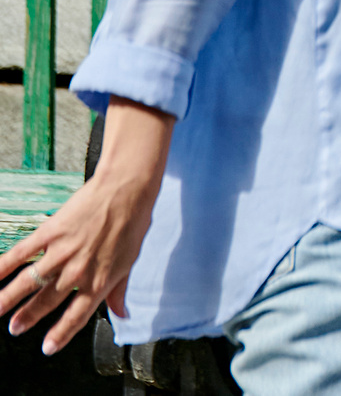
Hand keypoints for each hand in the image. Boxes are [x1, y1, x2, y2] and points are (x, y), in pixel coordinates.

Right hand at [0, 100, 171, 355]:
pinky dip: (3, 266)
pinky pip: (21, 253)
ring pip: (29, 282)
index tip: (48, 348)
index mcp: (101, 280)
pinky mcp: (51, 232)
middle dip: (28, 317)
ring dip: (9, 299)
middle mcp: (79, 270)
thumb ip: (119, 291)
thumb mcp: (130, 262)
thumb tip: (122, 315)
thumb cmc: (132, 224)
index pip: (77, 315)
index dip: (62, 333)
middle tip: (14, 329)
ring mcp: (63, 252)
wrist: (128, 189)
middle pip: (47, 301)